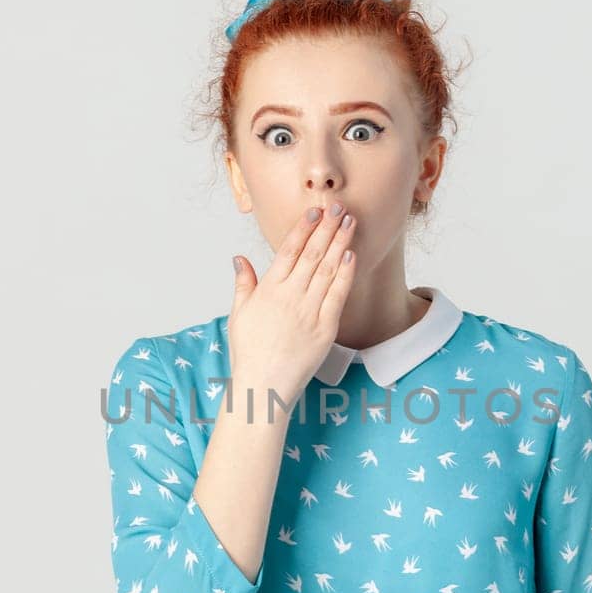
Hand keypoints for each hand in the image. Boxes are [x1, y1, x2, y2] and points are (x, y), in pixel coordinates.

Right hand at [229, 202, 358, 413]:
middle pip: (312, 254)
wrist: (264, 385)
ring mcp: (309, 311)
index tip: (314, 212)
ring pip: (327, 269)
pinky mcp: (325, 328)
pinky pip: (338, 294)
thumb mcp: (239, 314)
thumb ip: (243, 283)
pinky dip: (345, 273)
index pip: (288, 251)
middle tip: (339, 207)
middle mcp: (289, 296)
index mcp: (268, 290)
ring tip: (350, 222)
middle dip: (327, 228)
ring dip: (340, 243)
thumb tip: (239, 258)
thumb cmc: (249, 352)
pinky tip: (352, 255)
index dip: (303, 229)